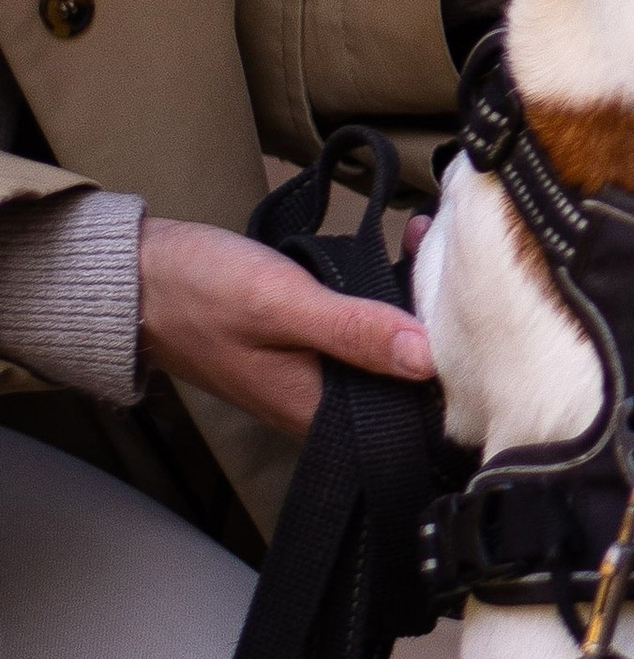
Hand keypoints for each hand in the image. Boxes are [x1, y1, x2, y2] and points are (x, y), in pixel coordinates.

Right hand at [138, 216, 435, 440]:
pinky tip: (400, 249)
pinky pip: (360, 327)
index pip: (408, 410)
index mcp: (317, 412)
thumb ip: (353, 331)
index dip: (448, 369)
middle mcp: (321, 404)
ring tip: (432, 245)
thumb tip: (427, 358)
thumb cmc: (200, 291)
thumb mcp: (282, 305)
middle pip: (403, 378)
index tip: (473, 313)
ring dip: (411, 301)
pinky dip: (383, 292)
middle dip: (436, 324)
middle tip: (458, 264)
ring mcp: (313, 376)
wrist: (134, 279)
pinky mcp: (307, 347)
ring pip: (384, 348)